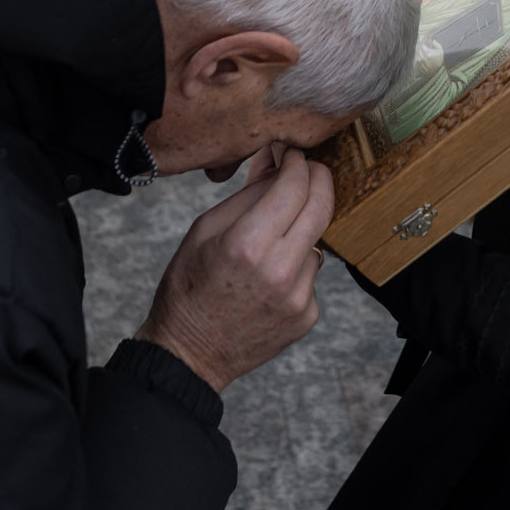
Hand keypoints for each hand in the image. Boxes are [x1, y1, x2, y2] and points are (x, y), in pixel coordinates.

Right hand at [136, 146, 334, 391]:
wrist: (189, 354)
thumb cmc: (188, 288)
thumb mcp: (204, 230)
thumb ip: (247, 195)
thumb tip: (277, 164)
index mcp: (247, 244)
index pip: (294, 187)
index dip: (298, 163)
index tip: (293, 155)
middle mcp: (279, 271)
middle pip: (321, 207)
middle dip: (318, 179)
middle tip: (309, 170)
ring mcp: (298, 296)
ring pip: (317, 240)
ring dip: (303, 228)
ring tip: (272, 238)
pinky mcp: (307, 315)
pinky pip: (312, 273)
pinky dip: (297, 264)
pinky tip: (271, 276)